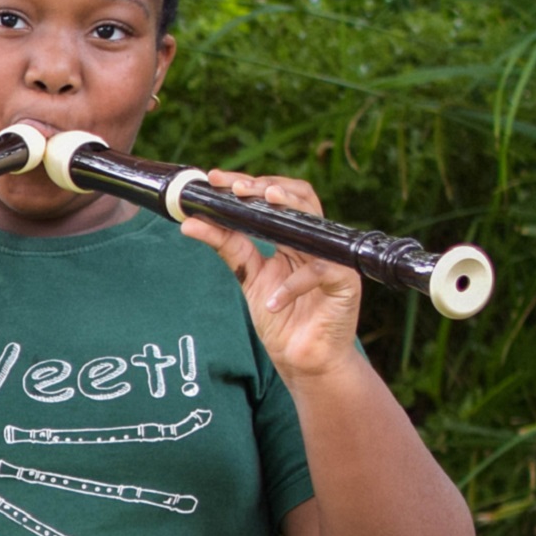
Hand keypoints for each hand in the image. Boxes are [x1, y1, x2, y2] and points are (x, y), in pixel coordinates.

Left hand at [177, 171, 362, 378]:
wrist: (301, 357)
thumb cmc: (280, 316)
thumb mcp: (248, 276)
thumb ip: (227, 246)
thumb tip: (191, 222)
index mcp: (293, 236)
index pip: (276, 196)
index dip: (250, 182)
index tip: (216, 178)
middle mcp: (315, 241)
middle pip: (299, 198)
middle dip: (266, 187)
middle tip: (237, 187)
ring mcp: (333, 259)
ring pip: (315, 223)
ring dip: (287, 209)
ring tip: (262, 202)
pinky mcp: (345, 283)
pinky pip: (319, 273)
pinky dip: (292, 286)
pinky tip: (270, 301)